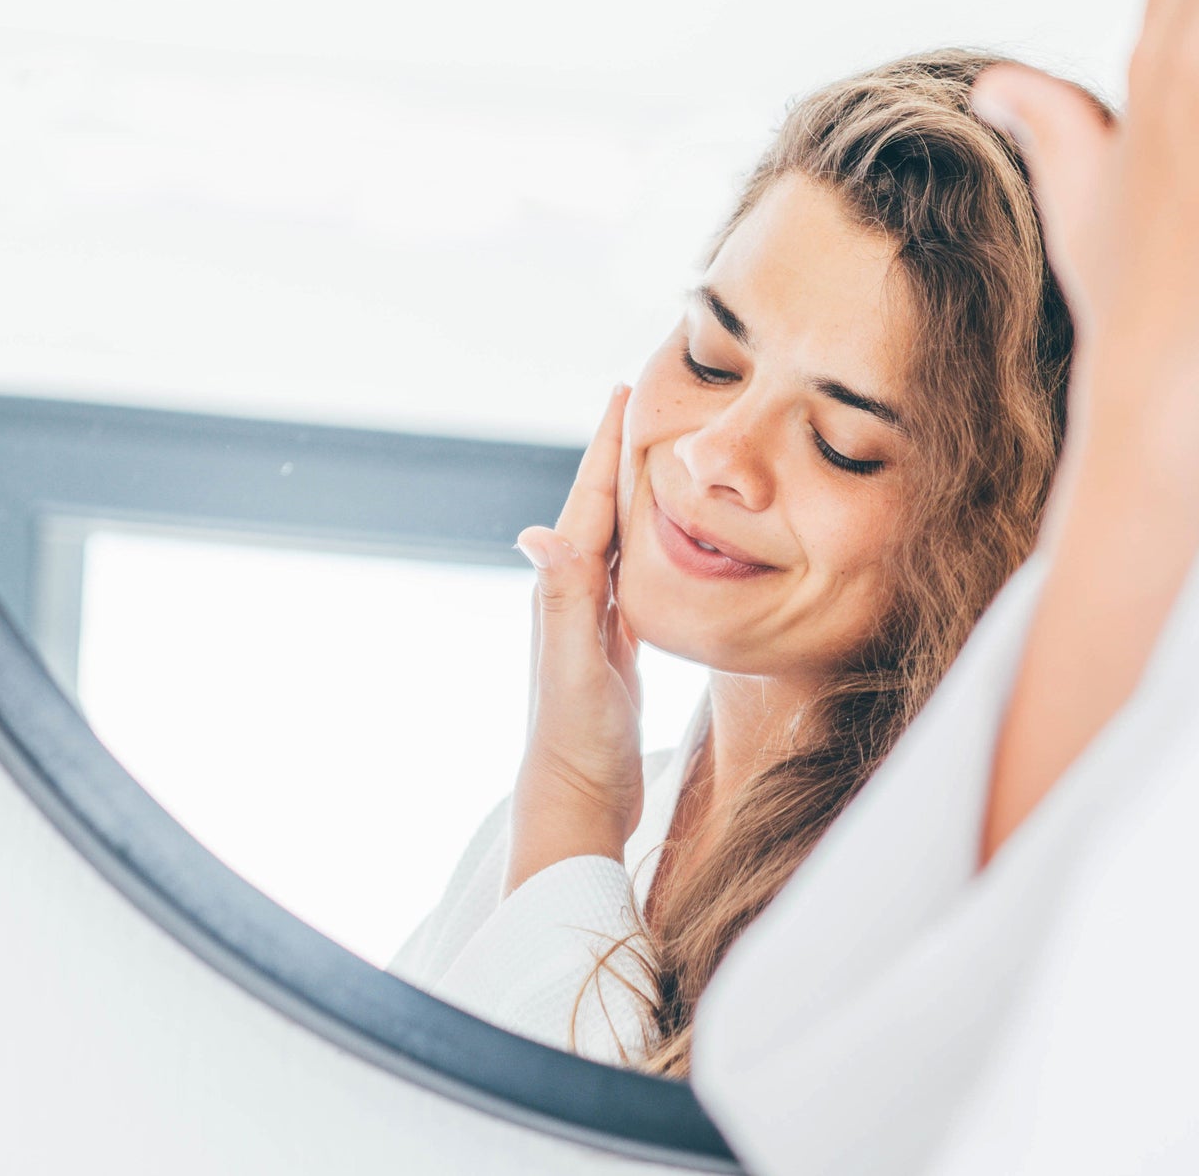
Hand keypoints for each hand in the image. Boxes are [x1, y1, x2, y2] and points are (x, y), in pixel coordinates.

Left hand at [505, 385, 644, 895]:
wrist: (575, 805)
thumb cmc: (576, 743)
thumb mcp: (575, 668)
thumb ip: (563, 602)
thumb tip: (536, 533)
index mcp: (566, 592)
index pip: (590, 503)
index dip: (606, 447)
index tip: (623, 392)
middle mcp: (573, 599)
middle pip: (601, 510)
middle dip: (620, 456)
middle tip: (643, 403)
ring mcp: (593, 624)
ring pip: (618, 541)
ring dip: (634, 496)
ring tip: (657, 457)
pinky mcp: (614, 649)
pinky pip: (632, 579)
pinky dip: (647, 548)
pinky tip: (661, 546)